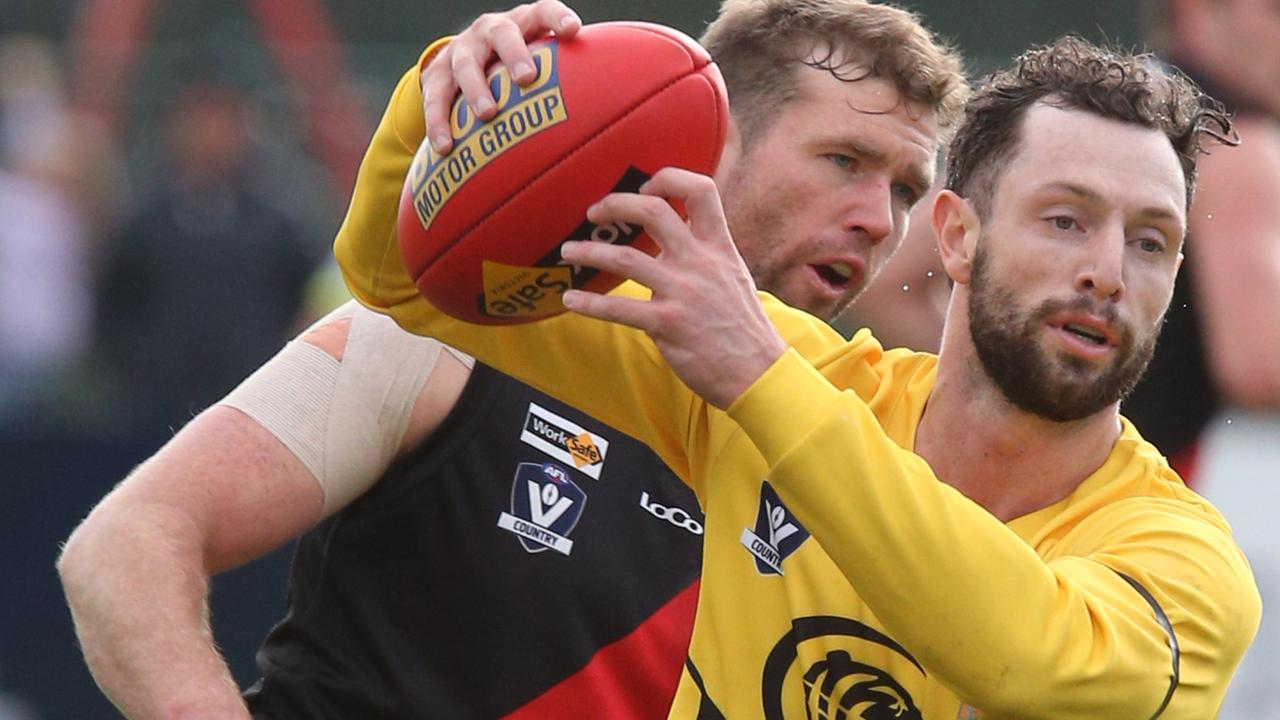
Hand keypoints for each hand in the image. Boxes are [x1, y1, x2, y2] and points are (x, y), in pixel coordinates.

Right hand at [422, 0, 581, 153]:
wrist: (460, 63)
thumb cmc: (515, 69)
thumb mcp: (537, 61)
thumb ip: (565, 77)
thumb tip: (606, 115)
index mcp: (522, 23)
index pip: (543, 11)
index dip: (557, 17)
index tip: (573, 30)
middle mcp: (490, 31)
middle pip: (502, 34)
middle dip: (515, 54)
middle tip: (527, 78)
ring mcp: (461, 51)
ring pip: (466, 65)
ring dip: (477, 89)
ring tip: (488, 115)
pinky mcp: (436, 75)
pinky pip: (435, 99)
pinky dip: (439, 123)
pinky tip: (446, 147)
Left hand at [561, 168, 787, 408]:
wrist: (759, 372)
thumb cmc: (743, 328)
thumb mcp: (734, 276)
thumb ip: (706, 254)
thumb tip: (679, 237)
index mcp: (719, 247)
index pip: (701, 190)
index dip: (668, 179)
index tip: (645, 188)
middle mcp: (700, 262)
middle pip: (654, 211)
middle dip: (616, 204)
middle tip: (594, 212)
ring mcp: (683, 292)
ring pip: (626, 258)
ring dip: (589, 251)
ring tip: (568, 252)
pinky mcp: (667, 324)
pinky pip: (619, 309)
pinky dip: (589, 304)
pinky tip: (570, 301)